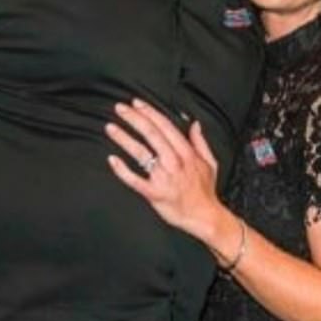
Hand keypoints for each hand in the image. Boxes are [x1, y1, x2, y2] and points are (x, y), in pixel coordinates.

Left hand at [105, 98, 223, 240]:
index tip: (137, 103)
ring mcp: (163, 177)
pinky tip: (112, 160)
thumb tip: (194, 124)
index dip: (149, 112)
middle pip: (151, 134)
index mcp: (186, 153)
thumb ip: (200, 141)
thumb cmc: (205, 191)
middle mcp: (174, 162)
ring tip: (111, 127)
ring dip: (124, 138)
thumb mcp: (209, 163)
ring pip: (141, 153)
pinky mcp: (154, 193)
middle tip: (120, 108)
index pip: (165, 126)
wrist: (205, 217)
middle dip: (134, 118)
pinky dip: (122, 170)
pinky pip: (135, 180)